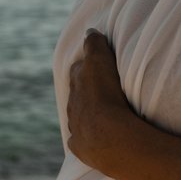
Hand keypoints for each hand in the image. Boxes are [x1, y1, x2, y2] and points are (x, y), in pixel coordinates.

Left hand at [66, 29, 138, 175]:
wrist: (108, 136)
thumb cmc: (107, 96)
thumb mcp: (101, 61)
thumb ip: (94, 45)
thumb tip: (89, 32)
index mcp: (77, 82)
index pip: (79, 69)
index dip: (87, 66)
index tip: (95, 66)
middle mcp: (72, 104)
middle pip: (76, 94)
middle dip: (84, 92)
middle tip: (98, 92)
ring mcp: (75, 127)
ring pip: (77, 118)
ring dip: (86, 116)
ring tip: (100, 118)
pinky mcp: (79, 148)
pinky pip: (80, 142)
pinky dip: (85, 139)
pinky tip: (93, 141)